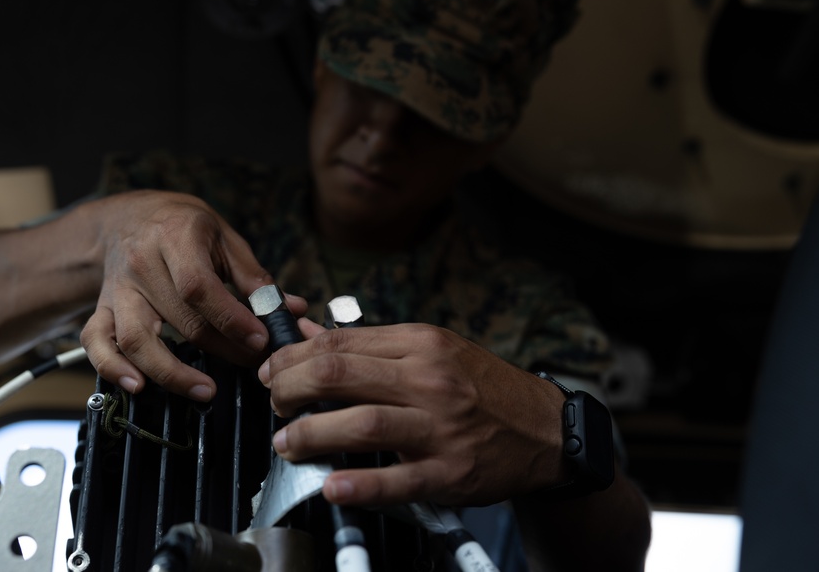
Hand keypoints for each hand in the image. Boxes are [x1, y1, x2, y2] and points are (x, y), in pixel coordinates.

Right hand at [80, 190, 304, 399]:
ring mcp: (117, 289)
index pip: (200, 287)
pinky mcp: (101, 308)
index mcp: (175, 237)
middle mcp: (141, 264)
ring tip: (205, 391)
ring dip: (171, 373)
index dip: (231, 319)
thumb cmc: (183, 227)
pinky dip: (113, 368)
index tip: (260, 341)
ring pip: (136, 339)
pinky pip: (97, 343)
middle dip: (222, 350)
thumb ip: (255, 277)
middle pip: (179, 319)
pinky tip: (138, 387)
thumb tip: (292, 310)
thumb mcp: (223, 237)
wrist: (127, 218)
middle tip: (253, 365)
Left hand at [258, 320, 565, 506]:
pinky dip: (360, 484)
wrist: (545, 429)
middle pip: (340, 375)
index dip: (294, 356)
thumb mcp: (432, 350)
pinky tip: (331, 486)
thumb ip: (369, 345)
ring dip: (311, 435)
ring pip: (362, 424)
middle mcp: (429, 379)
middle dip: (291, 389)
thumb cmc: (481, 387)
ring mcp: (441, 427)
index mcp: (421, 343)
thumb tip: (306, 332)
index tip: (273, 371)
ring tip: (287, 444)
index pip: (340, 342)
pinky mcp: (451, 472)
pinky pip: (399, 480)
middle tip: (276, 405)